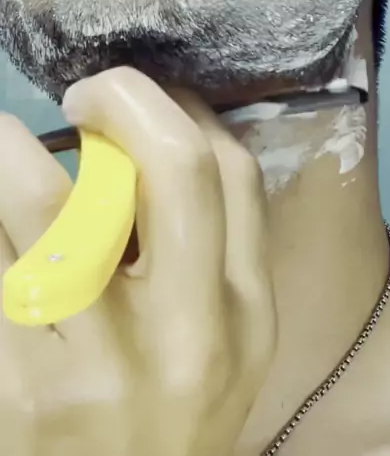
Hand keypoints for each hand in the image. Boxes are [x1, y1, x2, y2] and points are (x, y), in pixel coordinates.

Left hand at [0, 67, 276, 455]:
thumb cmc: (166, 415)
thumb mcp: (221, 342)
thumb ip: (207, 246)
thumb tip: (148, 134)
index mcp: (244, 314)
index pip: (230, 170)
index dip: (180, 105)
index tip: (137, 99)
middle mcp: (186, 335)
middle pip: (172, 165)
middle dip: (120, 97)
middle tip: (80, 97)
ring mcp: (100, 367)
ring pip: (44, 198)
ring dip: (12, 148)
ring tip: (7, 148)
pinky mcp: (20, 394)